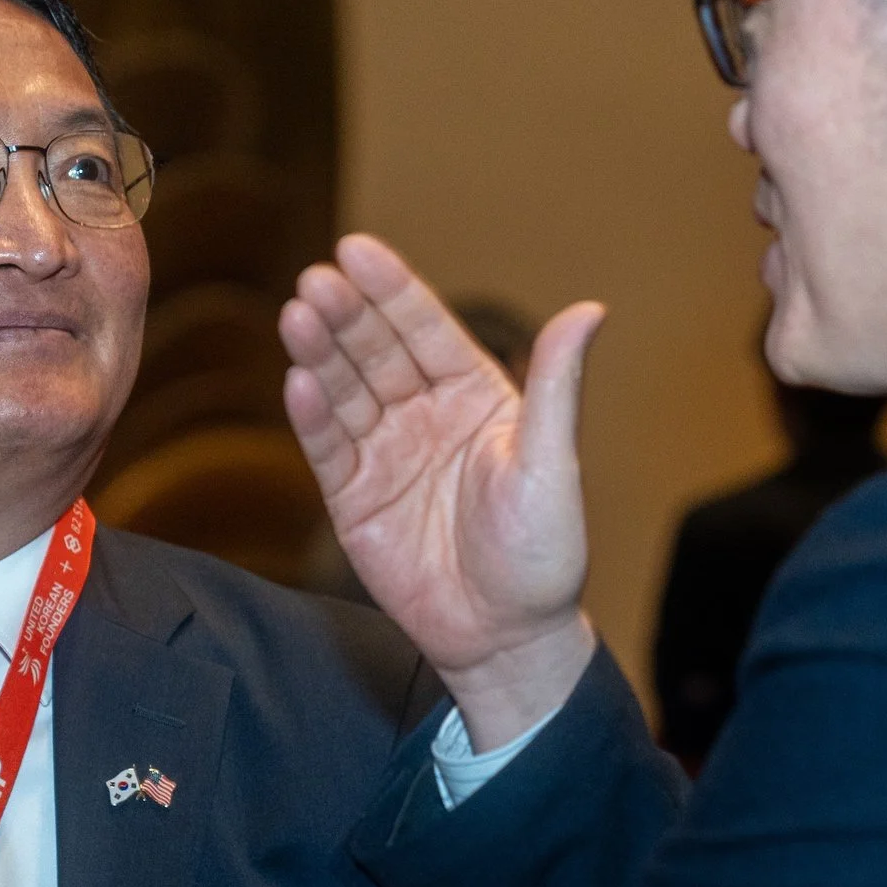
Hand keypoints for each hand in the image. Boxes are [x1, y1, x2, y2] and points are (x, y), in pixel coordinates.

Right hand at [280, 234, 603, 746]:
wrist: (506, 637)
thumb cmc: (543, 553)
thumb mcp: (551, 464)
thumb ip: (557, 388)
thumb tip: (590, 311)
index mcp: (476, 394)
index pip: (426, 329)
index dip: (391, 290)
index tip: (355, 249)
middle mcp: (425, 414)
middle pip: (376, 351)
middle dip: (346, 315)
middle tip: (315, 282)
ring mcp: (385, 453)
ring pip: (345, 391)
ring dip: (319, 354)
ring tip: (295, 317)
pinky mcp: (354, 498)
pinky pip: (327, 448)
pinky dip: (311, 415)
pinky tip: (296, 380)